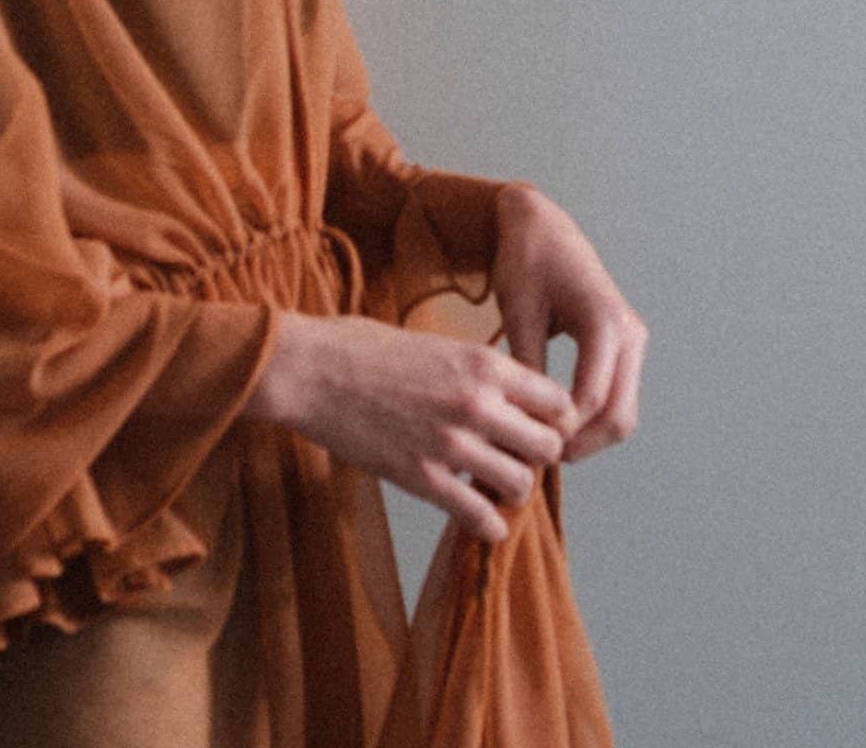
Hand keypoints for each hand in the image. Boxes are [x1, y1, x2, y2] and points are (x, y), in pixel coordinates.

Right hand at [245, 311, 579, 543]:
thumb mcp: (431, 342)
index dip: (552, 417)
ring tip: (491, 484)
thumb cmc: (359, 347)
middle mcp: (476, 403)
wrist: (308, 370)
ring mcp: (450, 444)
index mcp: (481, 363)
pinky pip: (479, 516)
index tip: (535, 424)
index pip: (557, 400)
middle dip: (536, 455)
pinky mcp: (422, 477)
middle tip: (514, 456)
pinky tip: (479, 518)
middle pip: (548, 447)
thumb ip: (471, 369)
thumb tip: (501, 393)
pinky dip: (487, 524)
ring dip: (511, 488)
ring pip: (521, 485)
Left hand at [491, 183, 648, 462]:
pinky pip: (617, 397)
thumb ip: (527, 366)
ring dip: (589, 438)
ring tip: (543, 445)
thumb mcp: (519, 311)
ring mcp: (632, 341)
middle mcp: (629, 335)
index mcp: (605, 323)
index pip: (590, 400)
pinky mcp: (625, 347)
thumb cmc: (524, 261)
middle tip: (536, 459)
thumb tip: (525, 423)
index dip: (559, 432)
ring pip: (623, 414)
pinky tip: (555, 424)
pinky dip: (593, 419)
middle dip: (581, 445)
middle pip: (619, 417)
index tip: (523, 446)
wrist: (541, 225)